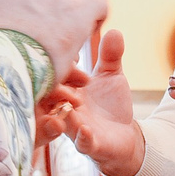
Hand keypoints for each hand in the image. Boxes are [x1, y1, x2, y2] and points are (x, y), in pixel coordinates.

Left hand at [0, 0, 107, 89]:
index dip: (95, 12)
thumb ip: (73, 53)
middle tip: (63, 19)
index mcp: (80, 11)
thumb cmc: (34, 72)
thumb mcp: (64, 67)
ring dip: (45, 0)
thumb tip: (78, 65)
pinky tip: (11, 18)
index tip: (85, 27)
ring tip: (30, 24)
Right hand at [38, 28, 146, 175]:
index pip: (55, 75)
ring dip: (65, 111)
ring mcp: (76, 129)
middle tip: (67, 75)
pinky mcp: (90, 145)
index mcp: (68, 90)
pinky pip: (82, 143)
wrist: (124, 136)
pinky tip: (86, 129)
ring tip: (73, 101)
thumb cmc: (110, 104)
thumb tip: (114, 30)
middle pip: (50, 98)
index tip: (71, 52)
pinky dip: (83, 137)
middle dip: (56, 86)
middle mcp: (65, 109)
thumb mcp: (111, 76)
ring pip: (62, 121)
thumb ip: (110, 55)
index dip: (60, 64)